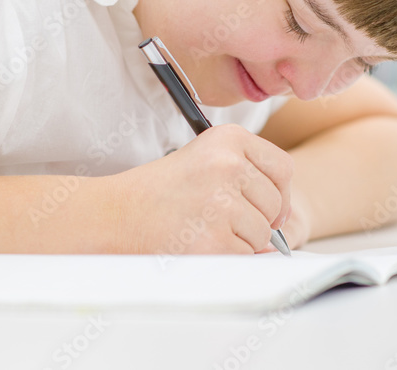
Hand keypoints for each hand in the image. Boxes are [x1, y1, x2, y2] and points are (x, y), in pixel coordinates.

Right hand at [107, 123, 293, 254]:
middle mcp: (229, 164)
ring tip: (201, 228)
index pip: (283, 168)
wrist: (113, 215)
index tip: (264, 205)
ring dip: (238, 240)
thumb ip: (245, 180)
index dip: (278, 192)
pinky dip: (226, 257)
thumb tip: (282, 227)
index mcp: (228, 138)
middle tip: (216, 218)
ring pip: (262, 234)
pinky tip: (197, 243)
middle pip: (276, 204)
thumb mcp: (202, 163)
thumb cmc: (154, 192)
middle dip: (256, 220)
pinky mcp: (216, 239)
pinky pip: (244, 256)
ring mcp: (223, 202)